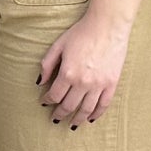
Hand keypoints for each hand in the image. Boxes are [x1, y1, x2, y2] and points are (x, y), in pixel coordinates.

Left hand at [38, 11, 129, 126]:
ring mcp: (99, 84)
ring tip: (71, 124)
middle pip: (69, 106)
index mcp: (68, 73)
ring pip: (86, 110)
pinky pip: (103, 104)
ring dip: (77, 119)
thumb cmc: (82, 32)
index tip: (44, 102)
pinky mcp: (111, 83)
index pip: (54, 95)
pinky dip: (96, 114)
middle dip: (59, 114)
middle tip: (55, 119)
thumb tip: (39, 82)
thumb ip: (47, 64)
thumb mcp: (59, 45)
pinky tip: (90, 119)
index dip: (47, 101)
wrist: (108, 25)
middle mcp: (83, 82)